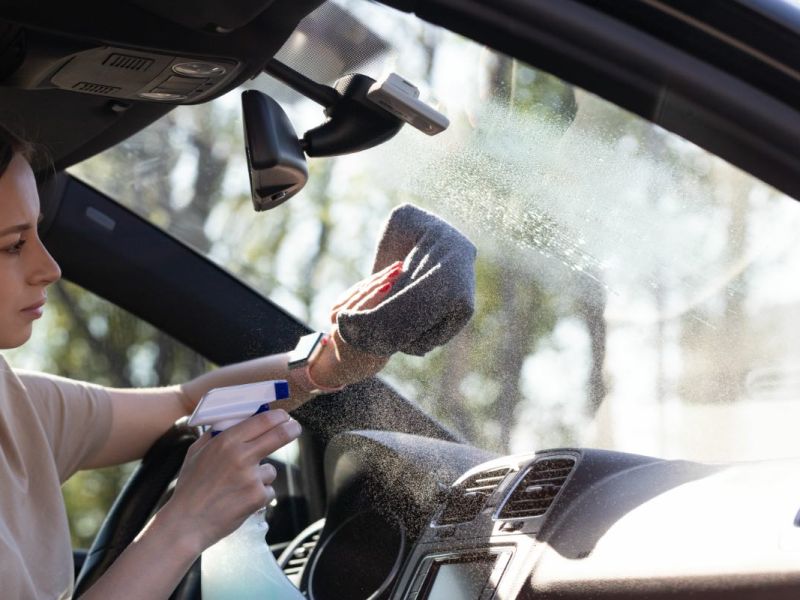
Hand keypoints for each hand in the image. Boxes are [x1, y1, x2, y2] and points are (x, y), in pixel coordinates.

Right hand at [157, 409, 300, 552]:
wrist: (186, 524)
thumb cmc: (190, 487)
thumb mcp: (196, 452)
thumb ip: (216, 434)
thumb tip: (235, 420)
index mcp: (226, 441)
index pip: (263, 420)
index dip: (278, 416)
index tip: (284, 416)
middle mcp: (241, 456)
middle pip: (280, 435)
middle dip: (292, 429)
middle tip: (295, 428)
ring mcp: (252, 477)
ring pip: (271, 470)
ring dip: (261, 476)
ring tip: (237, 488)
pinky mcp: (258, 497)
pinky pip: (268, 490)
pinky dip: (258, 495)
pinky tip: (239, 501)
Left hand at [310, 261, 403, 387]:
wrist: (343, 364)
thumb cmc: (368, 361)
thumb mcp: (380, 352)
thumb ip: (388, 334)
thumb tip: (405, 315)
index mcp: (347, 332)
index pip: (364, 307)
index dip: (378, 294)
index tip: (393, 283)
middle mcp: (338, 319)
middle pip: (363, 293)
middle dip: (382, 279)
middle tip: (400, 268)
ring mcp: (335, 310)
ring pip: (361, 288)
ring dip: (380, 276)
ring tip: (397, 266)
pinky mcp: (338, 304)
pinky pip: (357, 289)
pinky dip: (372, 280)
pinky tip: (386, 272)